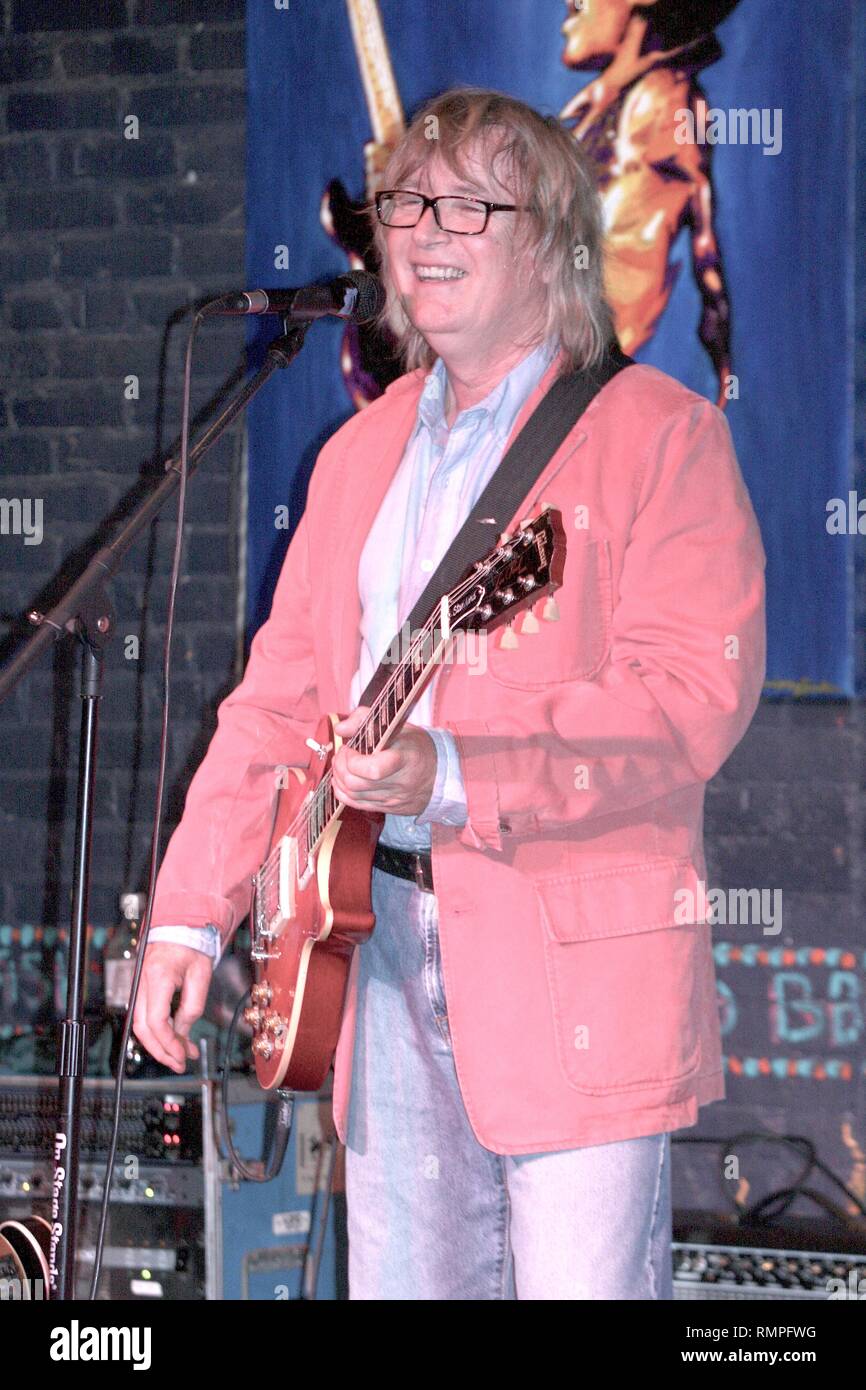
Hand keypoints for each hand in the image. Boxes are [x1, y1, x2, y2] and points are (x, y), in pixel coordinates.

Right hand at [133, 943, 213, 1074]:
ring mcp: (138, 986)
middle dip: (161, 1051)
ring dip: (158, 1044)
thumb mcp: (201, 976)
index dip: (168, 1043)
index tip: (182, 1055)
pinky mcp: (141, 989)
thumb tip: (183, 1033)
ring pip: (140, 1025)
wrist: (179, 927)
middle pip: (142, 1028)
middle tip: (179, 1064)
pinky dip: (156, 1031)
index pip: (156, 1021)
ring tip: (179, 1056)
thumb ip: (192, 1006)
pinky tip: (173, 1039)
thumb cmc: (191, 946)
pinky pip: (143, 1016)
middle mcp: (142, 983)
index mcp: (158, 978)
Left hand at [331, 706, 436, 815]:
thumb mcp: (396, 725)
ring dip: (339, 778)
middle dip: (340, 766)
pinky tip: (344, 780)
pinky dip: (343, 792)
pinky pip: (355, 805)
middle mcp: (399, 783)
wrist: (439, 774)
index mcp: (404, 758)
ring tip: (344, 764)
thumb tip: (340, 729)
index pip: (374, 769)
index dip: (352, 760)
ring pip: (352, 795)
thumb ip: (365, 719)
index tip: (350, 747)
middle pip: (356, 783)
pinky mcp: (387, 809)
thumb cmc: (415, 746)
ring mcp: (392, 799)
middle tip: (343, 754)